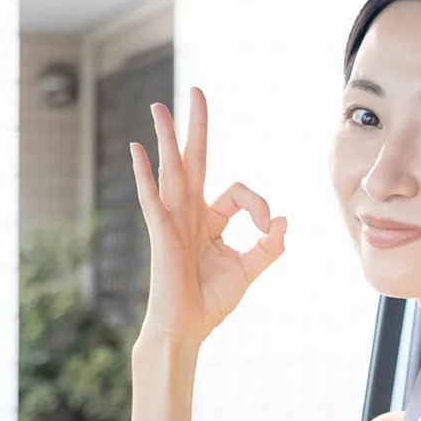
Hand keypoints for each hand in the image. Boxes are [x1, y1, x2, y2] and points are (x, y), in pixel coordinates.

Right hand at [129, 86, 286, 344]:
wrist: (187, 329)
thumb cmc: (211, 302)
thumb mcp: (249, 269)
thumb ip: (269, 245)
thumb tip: (284, 219)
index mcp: (210, 219)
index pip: (239, 193)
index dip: (261, 206)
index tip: (269, 228)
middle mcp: (189, 213)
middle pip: (194, 160)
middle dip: (197, 126)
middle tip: (197, 91)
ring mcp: (172, 221)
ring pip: (171, 170)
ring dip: (165, 137)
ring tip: (159, 107)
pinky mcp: (161, 234)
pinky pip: (151, 198)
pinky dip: (143, 174)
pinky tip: (136, 150)